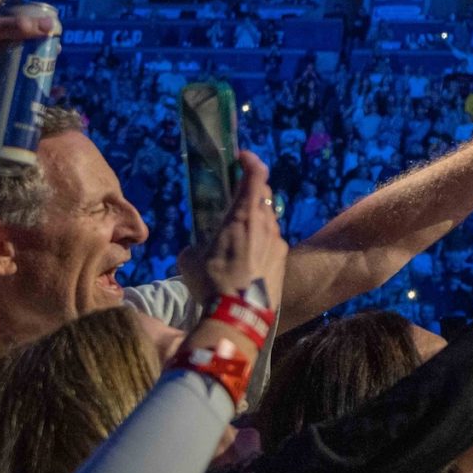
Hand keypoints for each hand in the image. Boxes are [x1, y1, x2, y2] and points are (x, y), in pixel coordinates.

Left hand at [0, 0, 60, 121]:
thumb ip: (16, 26)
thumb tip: (50, 25)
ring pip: (8, 33)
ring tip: (46, 42)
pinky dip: (19, 53)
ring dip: (27, 35)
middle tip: (44, 14)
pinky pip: (5, 51)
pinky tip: (29, 61)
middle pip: (6, 9)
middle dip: (26, 9)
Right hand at [199, 150, 287, 308]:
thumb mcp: (190, 259)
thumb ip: (195, 244)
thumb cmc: (212, 282)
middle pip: (264, 195)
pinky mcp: (283, 259)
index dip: (251, 161)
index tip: (241, 158)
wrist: (239, 315)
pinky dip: (260, 243)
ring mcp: (278, 241)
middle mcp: (265, 223)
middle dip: (250, 192)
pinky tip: (247, 260)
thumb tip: (198, 248)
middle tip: (234, 199)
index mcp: (243, 215)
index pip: (256, 175)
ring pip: (268, 220)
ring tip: (236, 237)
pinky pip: (272, 242)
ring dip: (254, 221)